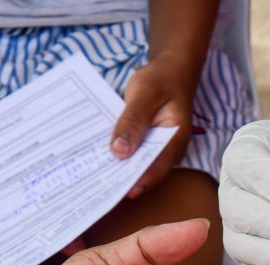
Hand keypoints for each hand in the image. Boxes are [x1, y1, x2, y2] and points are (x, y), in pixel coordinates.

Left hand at [110, 58, 194, 198]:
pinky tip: (99, 157)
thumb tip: (119, 152)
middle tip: (97, 186)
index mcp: (175, 139)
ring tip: (94, 176)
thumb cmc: (160, 79)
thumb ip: (133, 121)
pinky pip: (133, 153)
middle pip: (147, 170)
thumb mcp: (145, 94)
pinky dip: (118, 155)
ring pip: (138, 164)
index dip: (139, 180)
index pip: (158, 166)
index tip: (118, 191)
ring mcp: (158, 147)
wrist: (170, 68)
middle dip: (124, 179)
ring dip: (119, 168)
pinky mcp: (147, 142)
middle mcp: (169, 149)